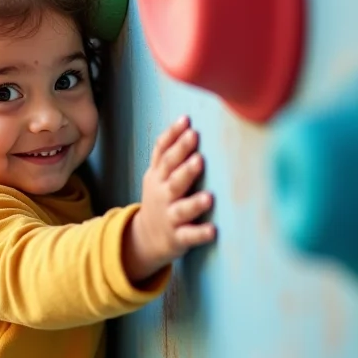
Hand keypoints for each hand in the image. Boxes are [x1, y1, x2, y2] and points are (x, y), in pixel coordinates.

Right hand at [123, 116, 215, 280]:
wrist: (144, 238)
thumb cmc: (160, 199)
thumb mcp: (156, 175)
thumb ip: (168, 152)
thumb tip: (186, 119)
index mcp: (157, 176)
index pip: (163, 153)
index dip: (173, 136)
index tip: (187, 121)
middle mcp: (162, 194)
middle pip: (172, 175)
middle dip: (183, 160)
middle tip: (196, 146)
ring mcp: (169, 216)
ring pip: (181, 208)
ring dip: (194, 202)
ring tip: (209, 197)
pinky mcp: (177, 237)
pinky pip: (188, 236)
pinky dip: (200, 234)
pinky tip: (213, 230)